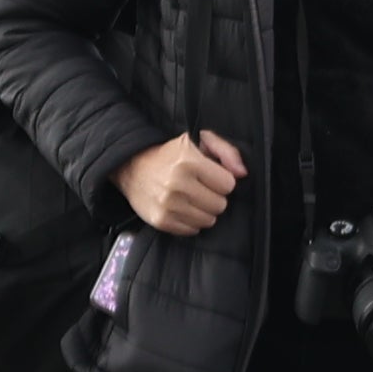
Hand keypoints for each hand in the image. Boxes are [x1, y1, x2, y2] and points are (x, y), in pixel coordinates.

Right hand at [117, 128, 244, 234]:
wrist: (131, 165)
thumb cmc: (170, 153)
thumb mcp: (198, 141)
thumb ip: (226, 152)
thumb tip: (242, 173)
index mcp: (188, 162)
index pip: (228, 184)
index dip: (222, 180)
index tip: (212, 177)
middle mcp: (177, 184)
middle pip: (220, 205)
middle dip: (215, 197)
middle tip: (202, 188)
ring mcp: (168, 205)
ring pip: (208, 220)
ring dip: (204, 211)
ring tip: (192, 198)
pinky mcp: (161, 220)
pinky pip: (192, 230)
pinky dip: (190, 222)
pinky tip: (182, 208)